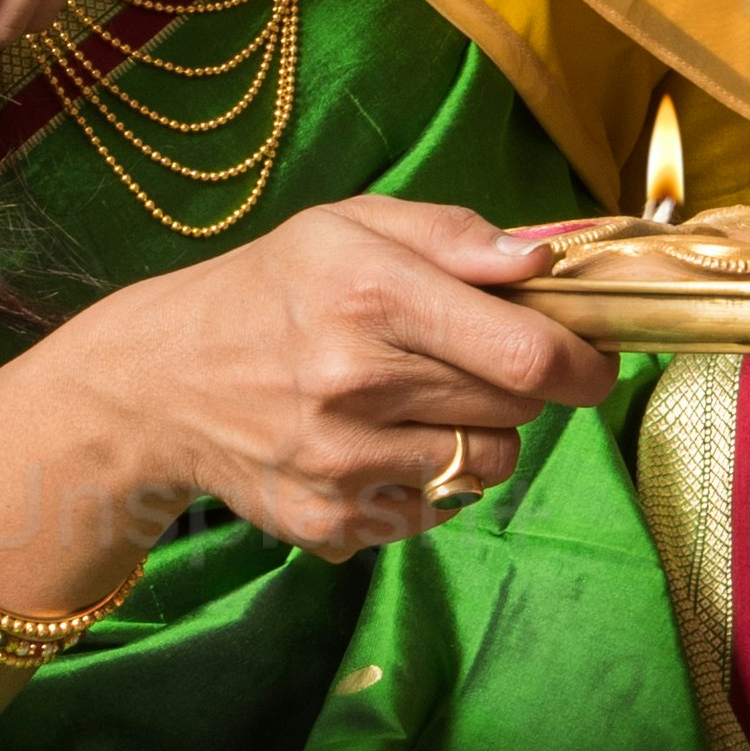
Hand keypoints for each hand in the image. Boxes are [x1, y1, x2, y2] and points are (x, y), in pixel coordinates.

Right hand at [0, 198, 613, 577]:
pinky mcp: (332, 522)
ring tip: (420, 401)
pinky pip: (438, 508)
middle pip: (519, 409)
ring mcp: (342, 464)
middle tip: (478, 361)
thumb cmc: (273, 290)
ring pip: (490, 464)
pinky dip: (428, 478)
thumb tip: (550, 259)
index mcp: (369, 294)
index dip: (583, 360)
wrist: (158, 382)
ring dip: (481, 434)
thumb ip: (458, 236)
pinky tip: (377, 442)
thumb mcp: (352, 227)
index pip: (529, 354)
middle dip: (524, 386)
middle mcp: (355, 383)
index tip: (591, 356)